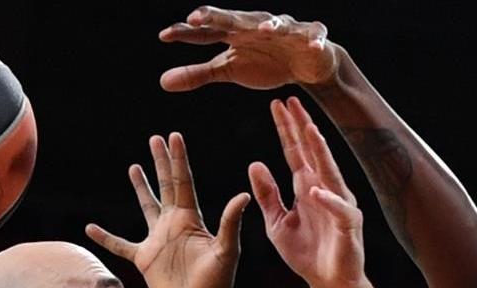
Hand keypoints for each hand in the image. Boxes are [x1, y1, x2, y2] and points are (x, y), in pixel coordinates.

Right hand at [86, 133, 250, 287]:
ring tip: (134, 167)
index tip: (173, 136)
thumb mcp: (226, 251)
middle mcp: (174, 225)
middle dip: (161, 162)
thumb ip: (230, 223)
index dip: (178, 159)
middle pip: (165, 186)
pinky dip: (105, 237)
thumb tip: (242, 195)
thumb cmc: (219, 284)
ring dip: (140, 187)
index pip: (183, 182)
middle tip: (156, 139)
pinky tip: (90, 227)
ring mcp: (158, 241)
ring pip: (146, 207)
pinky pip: (120, 244)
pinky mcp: (145, 259)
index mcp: (191, 219)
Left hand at [159, 6, 338, 91]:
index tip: (164, 36)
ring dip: (269, 25)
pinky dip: (314, 40)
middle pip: (234, 20)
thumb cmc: (264, 61)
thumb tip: (162, 82)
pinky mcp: (311, 38)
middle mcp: (255, 26)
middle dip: (216, 16)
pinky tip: (313, 45)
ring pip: (277, 24)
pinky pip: (314, 36)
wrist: (305, 62)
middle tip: (196, 17)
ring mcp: (285, 30)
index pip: (206, 31)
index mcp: (234, 33)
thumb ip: (197, 74)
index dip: (186, 32)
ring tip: (261, 29)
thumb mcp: (228, 70)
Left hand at [250, 98, 363, 287]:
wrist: (329, 282)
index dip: (286, 129)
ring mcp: (339, 204)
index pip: (295, 152)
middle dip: (302, 126)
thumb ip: (267, 195)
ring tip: (310, 130)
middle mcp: (325, 189)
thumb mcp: (277, 222)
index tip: (277, 104)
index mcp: (307, 186)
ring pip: (329, 172)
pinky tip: (315, 190)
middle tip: (292, 100)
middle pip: (312, 153)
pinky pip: (338, 209)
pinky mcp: (348, 225)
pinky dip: (327, 200)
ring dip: (320, 152)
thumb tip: (254, 163)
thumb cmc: (306, 253)